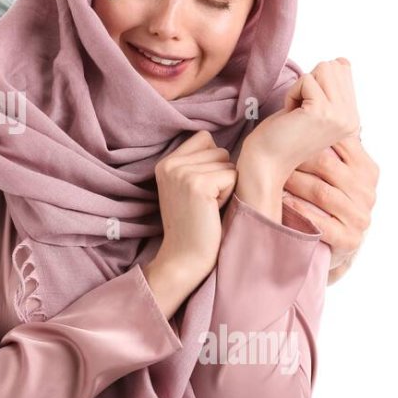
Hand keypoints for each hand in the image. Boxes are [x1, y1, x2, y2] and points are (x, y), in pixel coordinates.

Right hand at [143, 130, 236, 312]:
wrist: (183, 258)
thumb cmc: (193, 225)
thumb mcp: (185, 187)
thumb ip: (197, 163)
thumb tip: (225, 145)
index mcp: (165, 162)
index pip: (205, 139)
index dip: (212, 164)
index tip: (200, 191)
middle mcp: (170, 163)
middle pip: (219, 150)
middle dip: (220, 175)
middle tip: (204, 202)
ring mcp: (182, 172)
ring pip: (227, 162)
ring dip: (226, 185)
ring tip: (208, 206)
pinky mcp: (198, 184)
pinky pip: (232, 176)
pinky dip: (229, 194)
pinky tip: (213, 210)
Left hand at [243, 58, 360, 178]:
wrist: (265, 163)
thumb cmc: (281, 135)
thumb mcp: (312, 106)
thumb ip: (331, 86)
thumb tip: (343, 60)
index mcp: (351, 117)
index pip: (342, 71)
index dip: (315, 83)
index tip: (305, 109)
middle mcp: (351, 118)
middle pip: (333, 66)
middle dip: (308, 83)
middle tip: (299, 111)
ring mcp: (340, 116)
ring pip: (323, 70)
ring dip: (300, 88)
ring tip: (295, 113)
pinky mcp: (323, 112)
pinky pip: (306, 80)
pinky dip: (292, 94)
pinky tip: (290, 116)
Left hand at [282, 133, 378, 282]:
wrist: (333, 242)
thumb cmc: (326, 197)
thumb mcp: (334, 169)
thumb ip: (329, 143)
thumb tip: (312, 105)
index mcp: (368, 170)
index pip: (340, 143)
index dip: (310, 135)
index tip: (286, 128)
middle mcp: (368, 192)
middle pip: (326, 165)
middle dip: (295, 157)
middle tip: (272, 152)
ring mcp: (360, 217)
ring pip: (321, 192)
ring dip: (292, 182)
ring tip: (272, 175)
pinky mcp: (349, 240)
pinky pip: (319, 221)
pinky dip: (297, 210)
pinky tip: (281, 202)